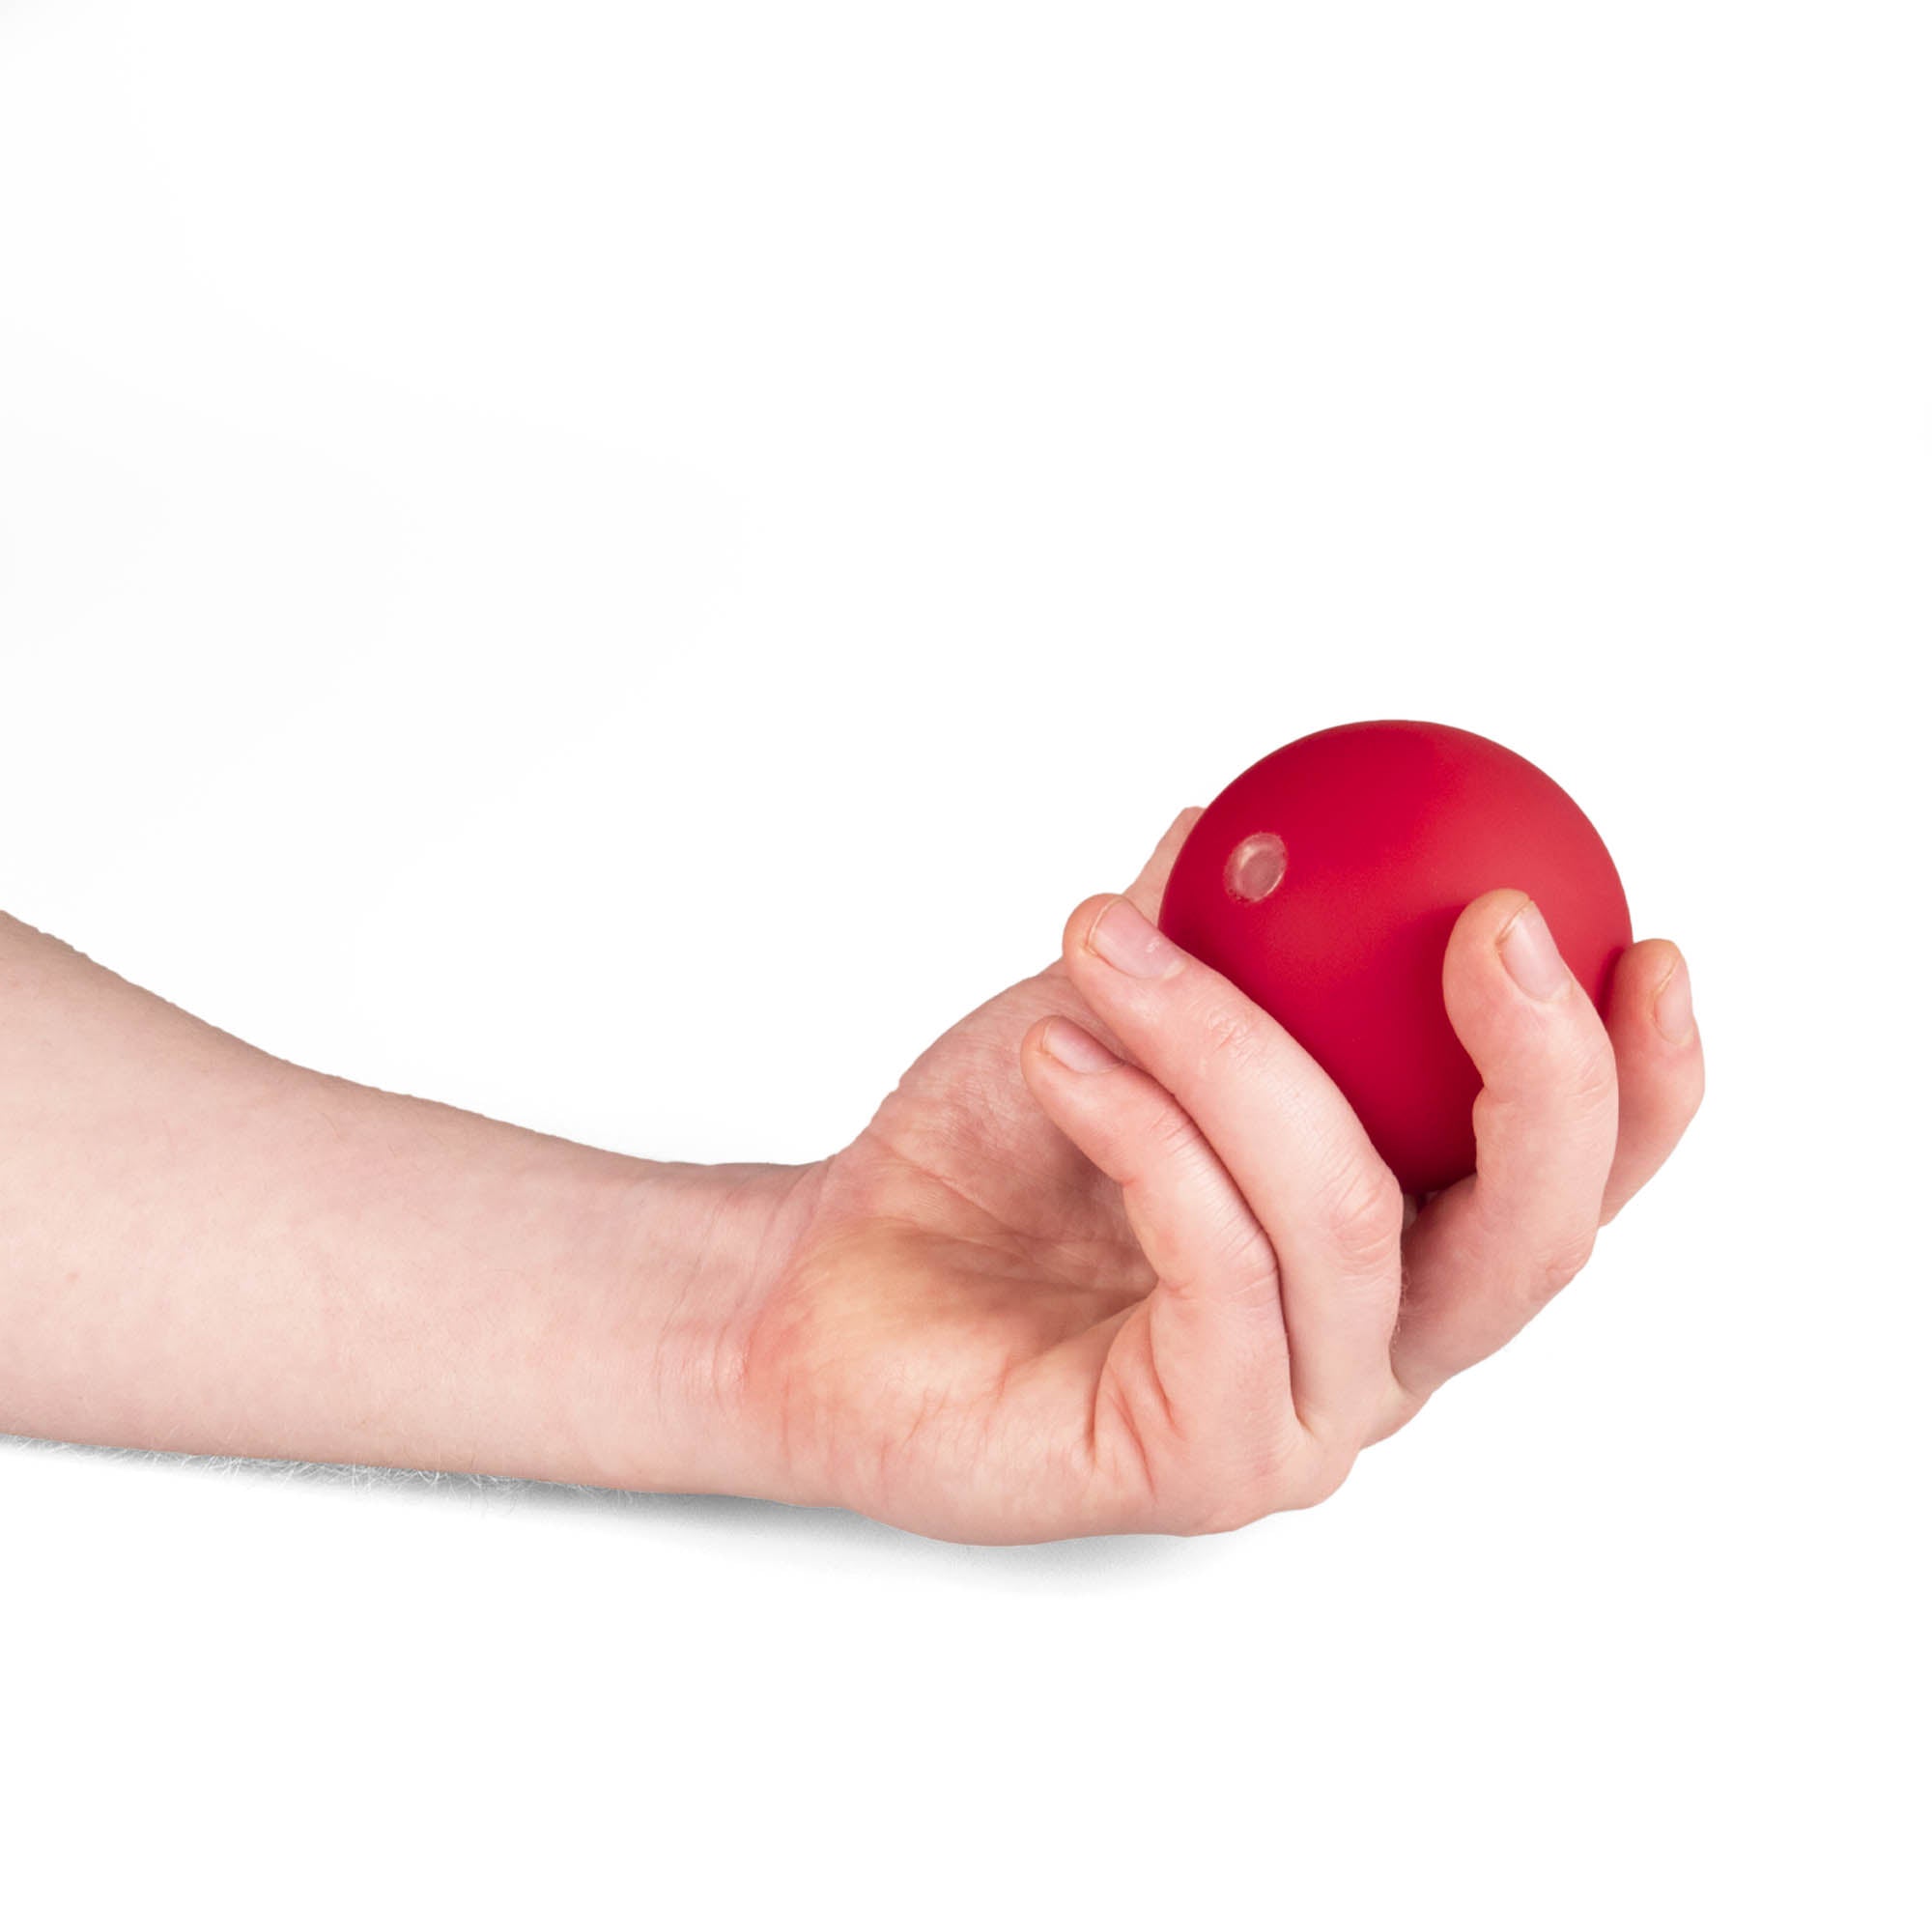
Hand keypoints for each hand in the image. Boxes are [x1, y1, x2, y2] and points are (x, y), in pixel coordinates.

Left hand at [739, 809, 1704, 1542]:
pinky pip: (1221, 1273)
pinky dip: (1149, 1131)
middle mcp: (1376, 1344)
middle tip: (1489, 924)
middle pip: (1536, 1234)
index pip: (1568, 1178)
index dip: (1641, 1077)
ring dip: (1234, 1050)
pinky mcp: (1200, 1467)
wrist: (828, 1281)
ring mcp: (1297, 1420)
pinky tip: (1061, 1054)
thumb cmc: (984, 1159)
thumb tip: (1245, 816)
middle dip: (1541, 1070)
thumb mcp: (1111, 1012)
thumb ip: (1206, 937)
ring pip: (1347, 1220)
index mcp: (1397, 1242)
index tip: (1638, 936)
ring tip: (1104, 946)